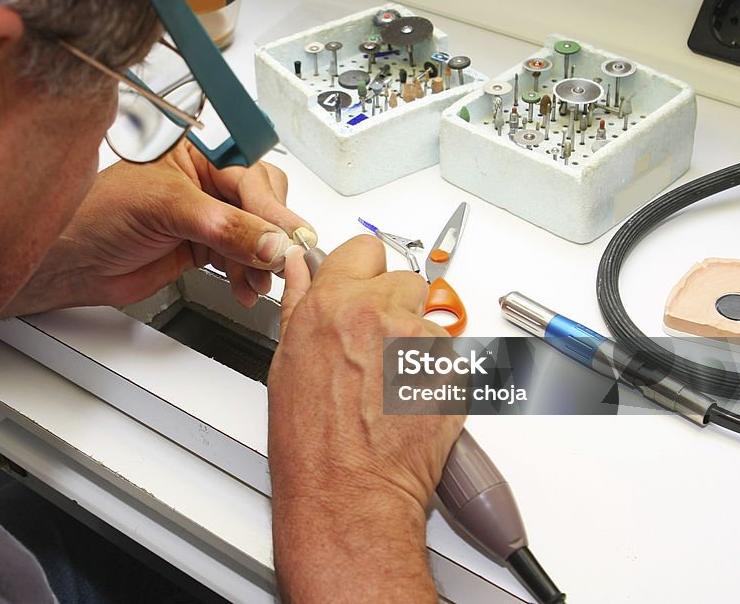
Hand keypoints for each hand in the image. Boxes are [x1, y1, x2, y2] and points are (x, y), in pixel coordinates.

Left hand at [2, 141, 312, 315]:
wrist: (72, 262)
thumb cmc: (97, 214)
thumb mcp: (165, 209)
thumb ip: (223, 225)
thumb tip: (269, 241)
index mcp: (197, 150)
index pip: (251, 172)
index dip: (272, 205)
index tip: (290, 235)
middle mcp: (205, 178)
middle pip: (263, 201)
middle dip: (272, 234)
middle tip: (280, 260)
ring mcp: (206, 214)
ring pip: (257, 234)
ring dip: (262, 261)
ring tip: (258, 282)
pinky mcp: (203, 245)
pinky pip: (242, 257)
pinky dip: (248, 275)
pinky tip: (245, 287)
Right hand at [268, 236, 464, 602]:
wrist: (349, 490)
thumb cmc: (313, 442)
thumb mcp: (287, 360)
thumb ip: (299, 302)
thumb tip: (298, 267)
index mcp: (333, 304)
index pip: (365, 249)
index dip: (366, 270)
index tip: (365, 287)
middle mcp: (377, 313)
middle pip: (406, 280)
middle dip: (397, 306)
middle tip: (378, 349)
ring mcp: (419, 341)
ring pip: (430, 321)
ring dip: (417, 344)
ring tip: (391, 385)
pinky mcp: (453, 370)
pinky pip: (451, 357)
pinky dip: (437, 375)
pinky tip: (410, 400)